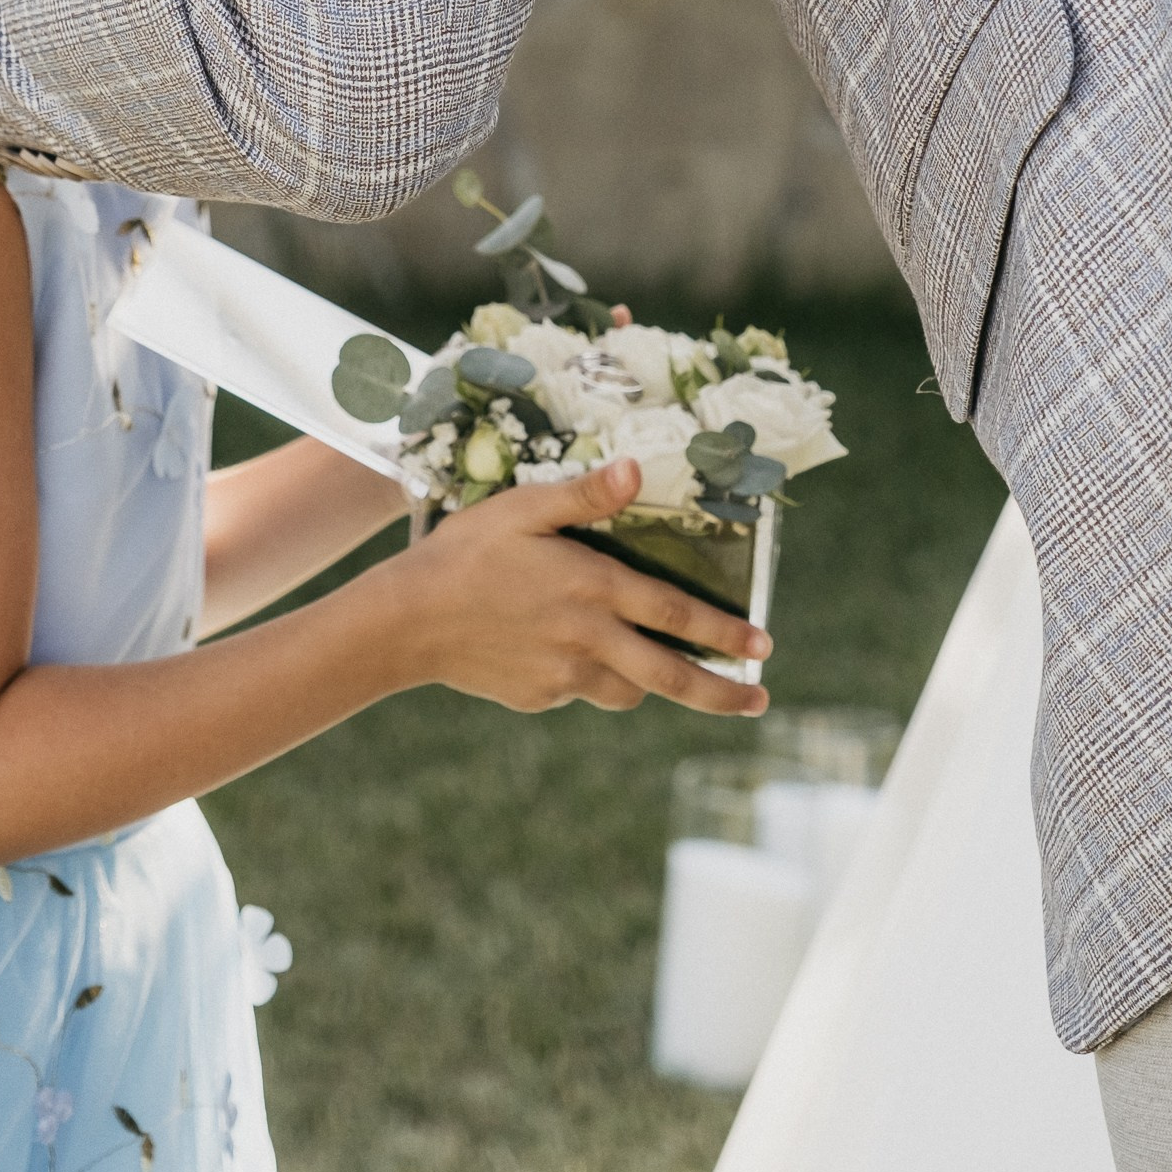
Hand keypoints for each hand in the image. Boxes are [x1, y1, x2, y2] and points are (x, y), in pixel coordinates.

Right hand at [397, 459, 772, 718]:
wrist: (408, 620)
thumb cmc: (465, 551)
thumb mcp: (521, 508)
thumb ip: (584, 496)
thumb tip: (636, 469)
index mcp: (592, 588)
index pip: (675, 614)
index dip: (723, 631)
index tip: (764, 647)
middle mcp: (589, 639)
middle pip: (671, 677)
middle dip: (722, 692)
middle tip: (759, 701)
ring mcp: (565, 676)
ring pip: (629, 691)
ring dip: (651, 684)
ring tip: (659, 670)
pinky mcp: (539, 698)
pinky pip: (579, 692)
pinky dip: (587, 678)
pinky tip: (561, 652)